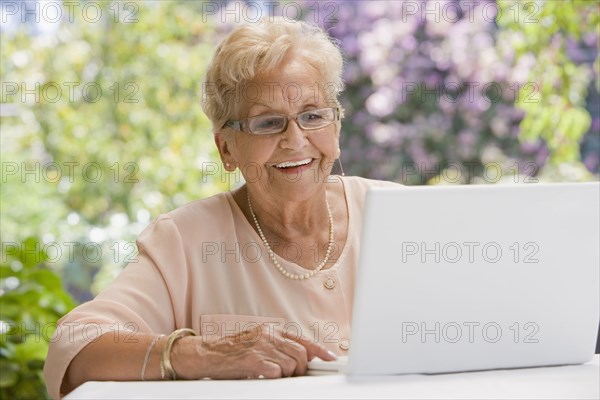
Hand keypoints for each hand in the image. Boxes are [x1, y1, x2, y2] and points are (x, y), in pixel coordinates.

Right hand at [171, 324, 336, 379]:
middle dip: (301, 368)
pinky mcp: (252, 360)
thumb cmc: (230, 352)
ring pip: (290, 364)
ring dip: (287, 375)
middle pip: (300, 353)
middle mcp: (267, 335)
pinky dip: (274, 377)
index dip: (319, 351)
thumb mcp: (257, 343)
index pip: (302, 339)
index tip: (331, 359)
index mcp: (270, 330)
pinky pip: (276, 372)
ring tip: (273, 375)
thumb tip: (302, 358)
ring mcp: (260, 347)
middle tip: (293, 375)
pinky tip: (263, 376)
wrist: (205, 354)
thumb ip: (277, 347)